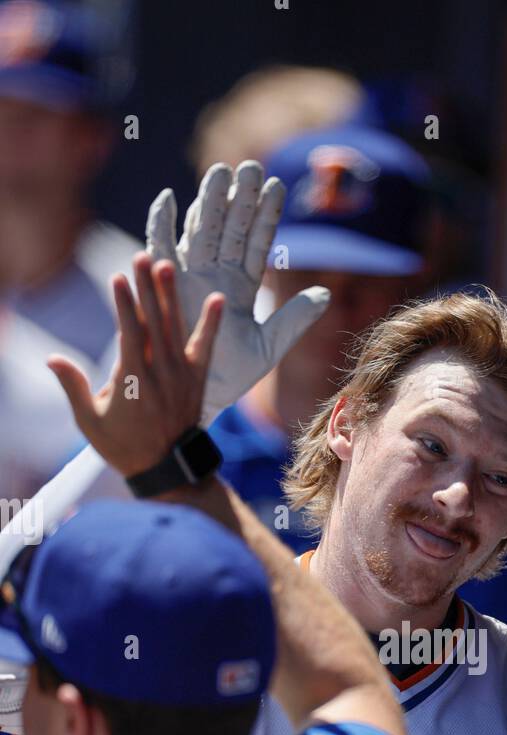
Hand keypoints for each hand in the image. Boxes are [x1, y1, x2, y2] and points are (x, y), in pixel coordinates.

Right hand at [46, 253, 223, 476]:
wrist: (167, 469)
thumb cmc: (123, 446)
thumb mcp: (91, 422)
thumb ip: (74, 387)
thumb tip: (52, 359)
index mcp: (133, 381)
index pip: (130, 334)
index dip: (125, 305)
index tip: (119, 278)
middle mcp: (160, 373)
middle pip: (154, 323)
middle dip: (147, 288)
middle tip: (142, 257)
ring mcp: (181, 375)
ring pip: (175, 328)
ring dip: (170, 296)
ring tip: (166, 266)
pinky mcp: (196, 380)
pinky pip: (205, 348)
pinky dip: (210, 324)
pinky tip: (218, 300)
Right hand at [146, 161, 330, 423]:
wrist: (199, 396)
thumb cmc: (231, 374)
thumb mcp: (269, 346)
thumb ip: (294, 320)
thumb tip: (326, 295)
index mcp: (241, 286)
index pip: (256, 243)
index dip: (266, 217)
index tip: (277, 186)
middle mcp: (216, 275)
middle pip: (229, 229)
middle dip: (239, 199)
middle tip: (250, 167)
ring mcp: (190, 277)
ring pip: (200, 232)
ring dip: (208, 204)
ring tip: (220, 174)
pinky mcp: (165, 286)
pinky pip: (160, 248)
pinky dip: (161, 224)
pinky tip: (169, 198)